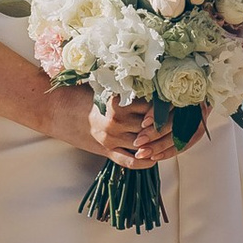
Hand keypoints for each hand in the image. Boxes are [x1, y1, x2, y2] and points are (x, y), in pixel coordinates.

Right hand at [39, 84, 169, 164]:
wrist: (57, 109)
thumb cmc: (84, 92)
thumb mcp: (107, 85)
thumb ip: (129, 86)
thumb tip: (158, 80)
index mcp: (117, 103)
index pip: (152, 105)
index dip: (168, 104)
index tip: (180, 101)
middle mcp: (115, 123)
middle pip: (152, 127)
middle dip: (170, 123)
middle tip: (184, 119)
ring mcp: (111, 140)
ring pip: (145, 144)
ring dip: (160, 142)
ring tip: (174, 135)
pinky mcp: (106, 151)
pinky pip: (130, 161)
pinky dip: (146, 161)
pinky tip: (155, 156)